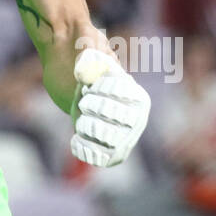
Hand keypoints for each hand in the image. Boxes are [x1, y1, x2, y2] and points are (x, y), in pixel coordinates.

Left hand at [69, 48, 150, 167]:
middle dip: (92, 106)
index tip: (92, 85)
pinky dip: (82, 148)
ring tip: (82, 119)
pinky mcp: (108, 156)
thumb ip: (87, 58)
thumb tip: (82, 74)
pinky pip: (97, 159)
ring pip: (106, 139)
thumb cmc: (92, 75)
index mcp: (138, 98)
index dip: (100, 88)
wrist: (85, 96)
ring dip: (86, 126)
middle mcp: (136, 122)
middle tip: (85, 101)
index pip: (120, 93)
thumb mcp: (90, 57)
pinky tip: (77, 137)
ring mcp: (124, 140)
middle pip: (116, 116)